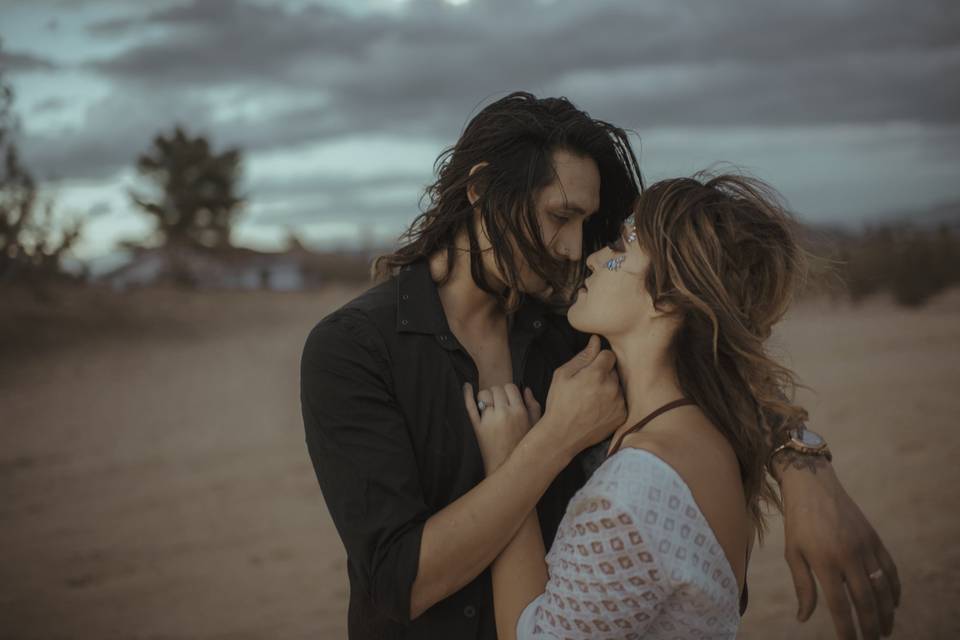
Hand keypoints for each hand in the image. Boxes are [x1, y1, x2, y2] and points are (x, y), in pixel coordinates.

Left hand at [464, 383, 541, 473]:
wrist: (508, 469)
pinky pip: (470, 406)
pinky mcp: (478, 427)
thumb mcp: (535, 427)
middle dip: (497, 393)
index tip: (508, 397)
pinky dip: (467, 395)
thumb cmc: (523, 448)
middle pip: (496, 389)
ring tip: (489, 405)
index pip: (510, 387)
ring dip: (486, 397)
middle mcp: (503, 413)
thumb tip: (526, 389)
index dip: (508, 391)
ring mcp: (489, 420)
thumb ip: (533, 406)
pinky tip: (467, 388)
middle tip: (499, 402)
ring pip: (484, 395)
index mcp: (519, 411)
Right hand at [541, 335, 625, 455]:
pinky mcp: (622, 416)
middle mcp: (612, 387)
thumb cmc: (559, 403)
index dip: (598, 360)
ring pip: (618, 386)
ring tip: (591, 400)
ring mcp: (619, 403)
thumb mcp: (563, 375)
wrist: (562, 435)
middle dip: (603, 374)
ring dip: (609, 389)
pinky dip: (612, 403)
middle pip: (614, 371)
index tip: (589, 370)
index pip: (608, 355)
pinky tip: (597, 410)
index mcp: (597, 374)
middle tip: (587, 387)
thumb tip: (596, 340)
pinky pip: (621, 402)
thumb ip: (583, 356)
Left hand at [778, 461, 899, 638]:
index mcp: (824, 561)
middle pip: (866, 601)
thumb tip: (803, 618)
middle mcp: (848, 555)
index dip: (846, 628)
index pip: (840, 605)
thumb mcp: (792, 553)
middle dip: (870, 626)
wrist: (813, 485)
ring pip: (882, 588)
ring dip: (886, 612)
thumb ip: (802, 586)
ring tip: (884, 629)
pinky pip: (890, 569)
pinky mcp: (874, 538)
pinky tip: (893, 603)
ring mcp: (864, 546)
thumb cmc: (798, 521)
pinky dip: (894, 588)